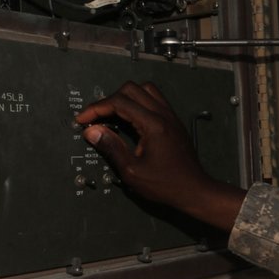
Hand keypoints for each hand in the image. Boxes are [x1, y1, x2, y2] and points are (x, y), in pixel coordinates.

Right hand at [74, 81, 246, 231]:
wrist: (194, 190)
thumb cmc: (166, 184)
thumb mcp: (132, 171)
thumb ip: (111, 147)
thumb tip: (92, 131)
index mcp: (153, 124)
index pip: (119, 102)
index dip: (96, 108)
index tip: (83, 119)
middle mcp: (163, 115)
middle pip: (131, 89)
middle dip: (109, 100)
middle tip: (97, 117)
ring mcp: (171, 116)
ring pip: (145, 90)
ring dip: (126, 97)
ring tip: (113, 114)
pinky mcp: (174, 121)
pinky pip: (155, 99)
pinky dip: (139, 102)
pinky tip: (130, 118)